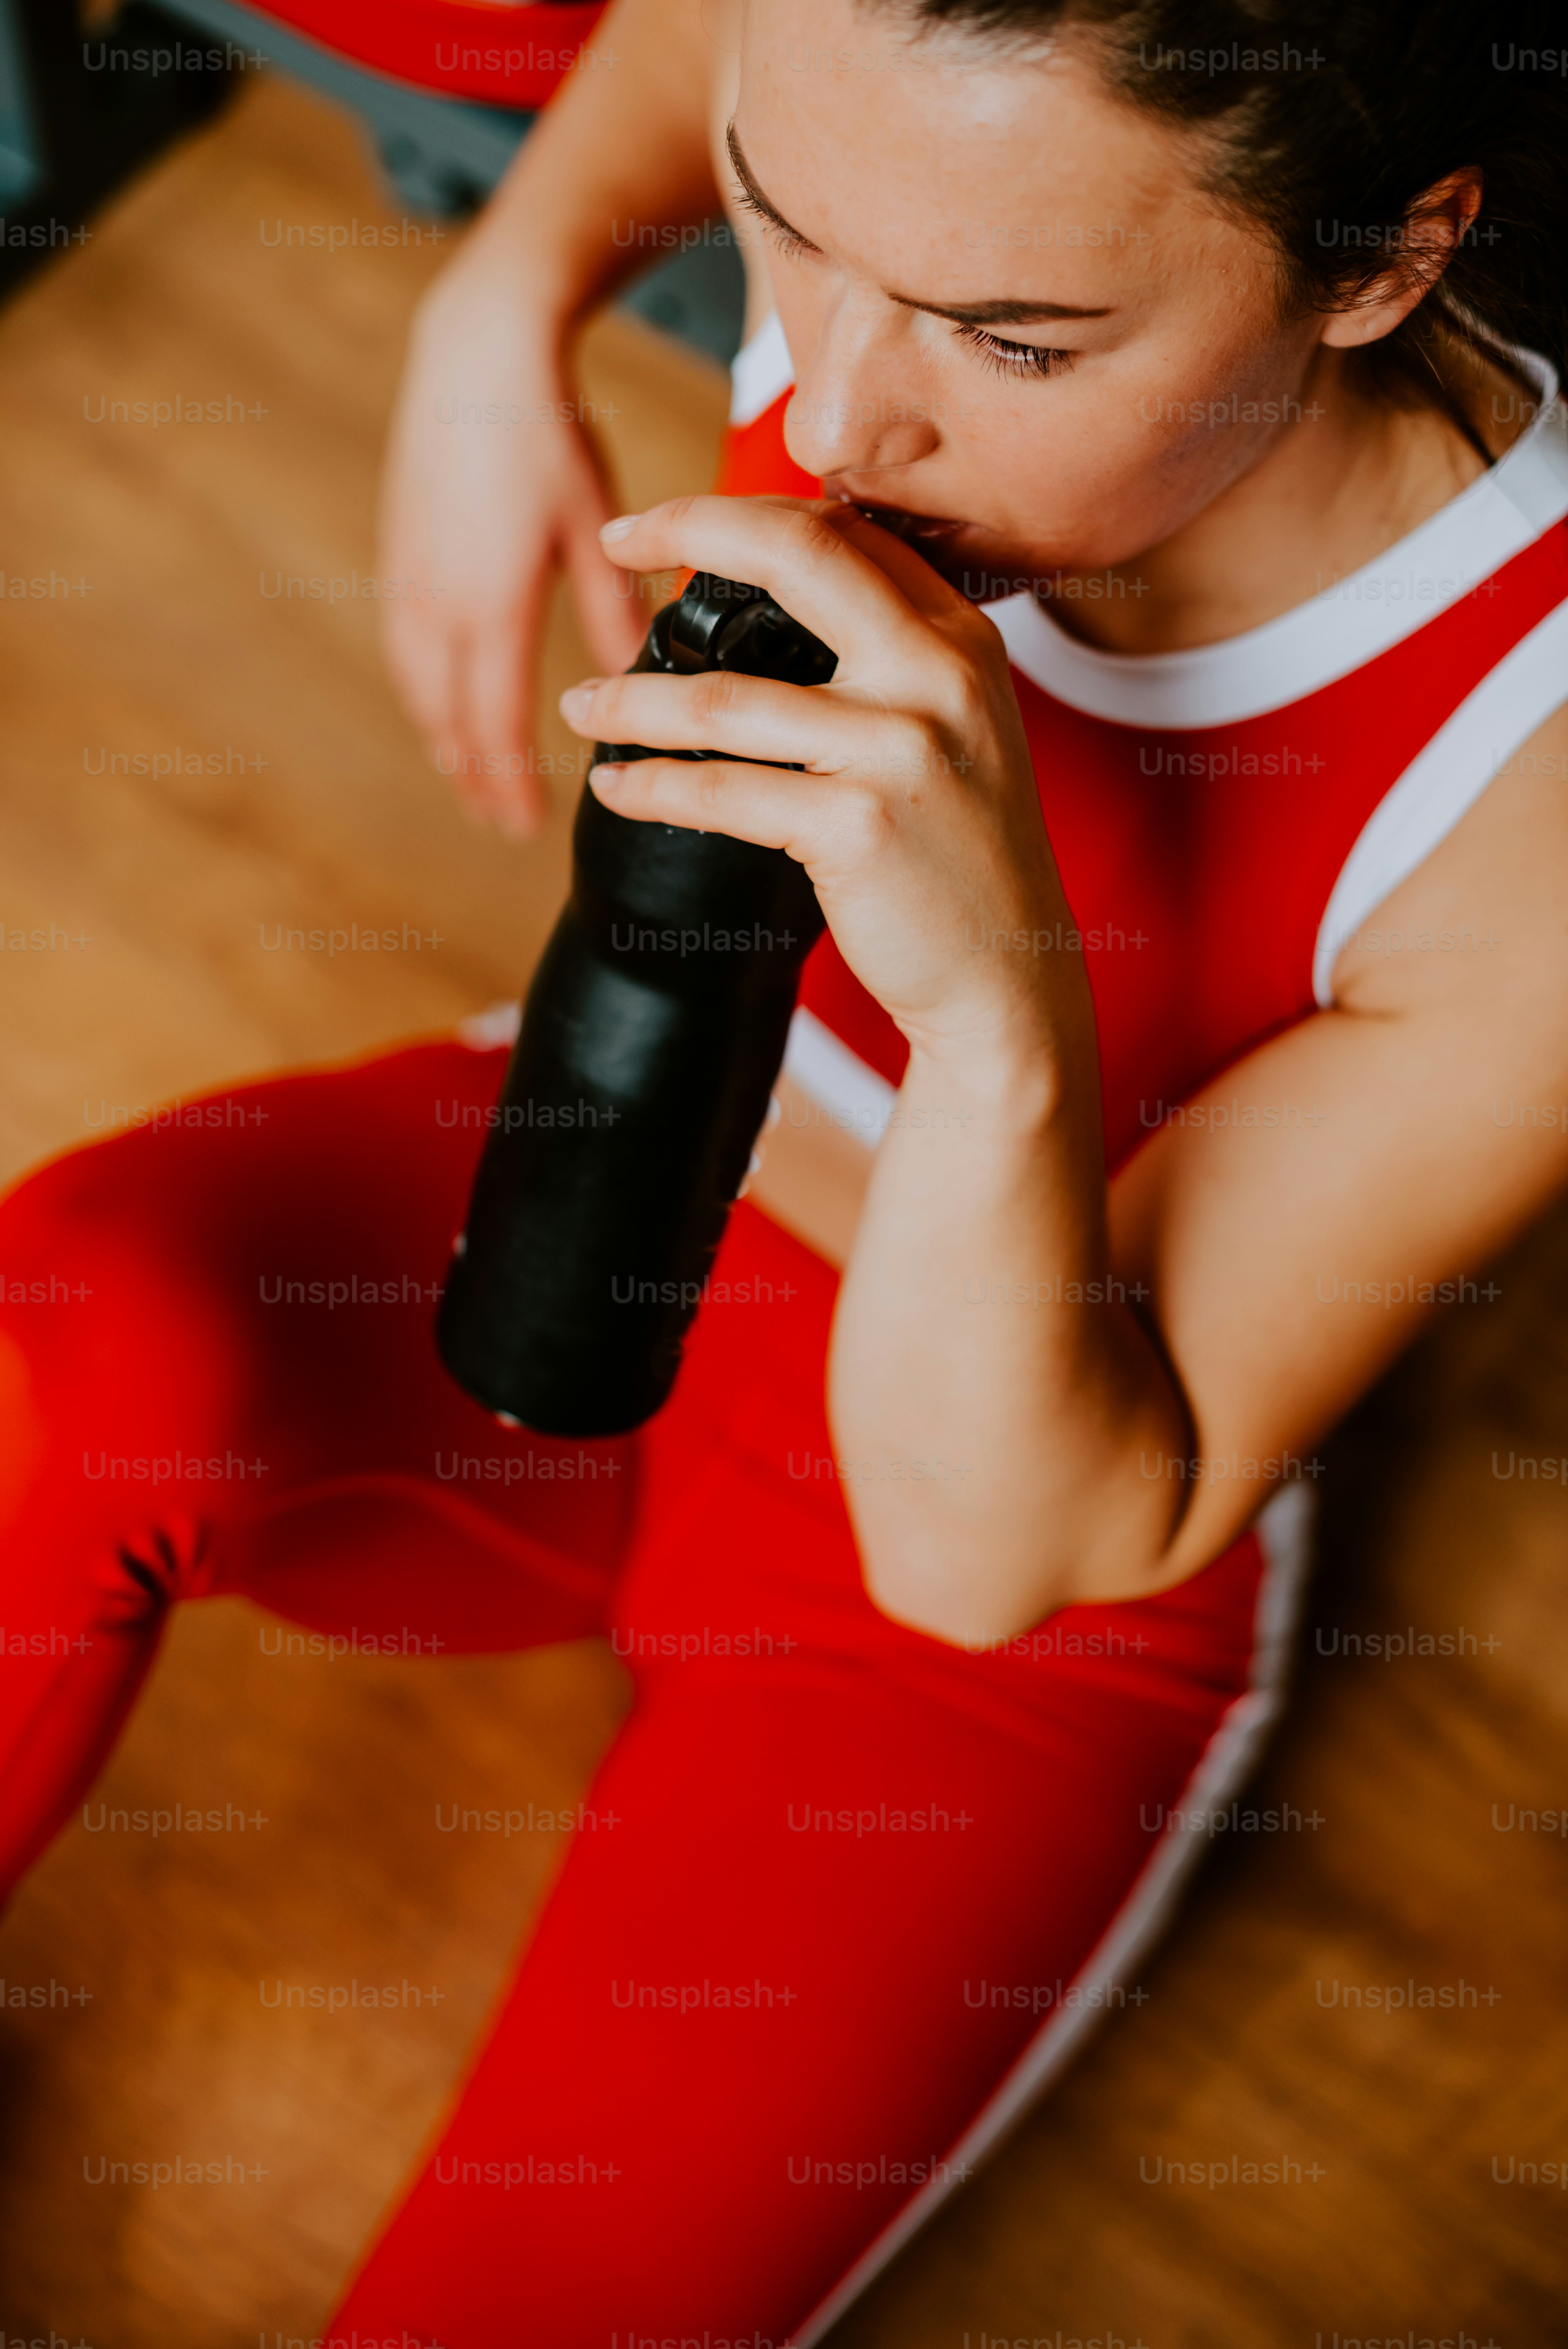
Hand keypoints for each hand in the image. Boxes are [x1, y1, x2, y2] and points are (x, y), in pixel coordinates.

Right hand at [378, 235, 646, 837]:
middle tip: (501, 824)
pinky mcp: (398, 558)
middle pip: (449, 721)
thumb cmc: (547, 434)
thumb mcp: (597, 526)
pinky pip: (405, 652)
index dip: (509, 782)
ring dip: (444, 743)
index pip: (496, 721)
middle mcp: (438, 603)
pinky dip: (425, 695)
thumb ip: (614, 611)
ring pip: (420, 691)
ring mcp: (409, 581)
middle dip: (474, 778)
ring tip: (470, 780)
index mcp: (492, 603)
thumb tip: (633, 681)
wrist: (477, 354)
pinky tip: (444, 706)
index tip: (527, 825)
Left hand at [558, 496, 1082, 1073]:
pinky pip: (722, 793)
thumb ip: (896, 661)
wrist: (1006, 972)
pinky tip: (618, 788)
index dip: (744, 513)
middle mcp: (938, 676)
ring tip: (580, 706)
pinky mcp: (857, 825)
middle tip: (614, 540)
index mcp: (960, 640)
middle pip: (797, 557)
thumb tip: (792, 595)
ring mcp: (900, 748)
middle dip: (686, 529)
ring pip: (727, 697)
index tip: (668, 523)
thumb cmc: (963, 857)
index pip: (844, 534)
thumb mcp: (957, 730)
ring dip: (632, 702)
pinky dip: (653, 789)